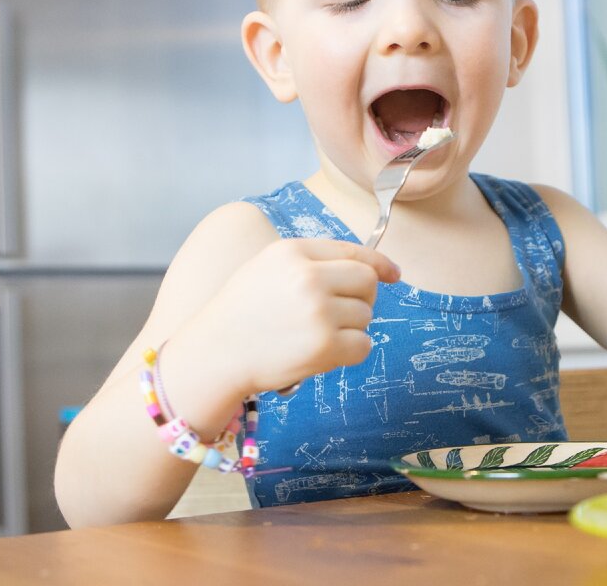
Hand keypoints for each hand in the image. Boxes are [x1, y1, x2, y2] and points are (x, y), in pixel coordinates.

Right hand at [193, 238, 399, 394]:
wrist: (213, 355)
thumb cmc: (241, 313)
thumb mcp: (268, 267)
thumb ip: (312, 261)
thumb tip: (373, 268)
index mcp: (292, 252)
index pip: (353, 251)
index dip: (379, 264)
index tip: (393, 274)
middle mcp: (307, 277)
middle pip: (368, 282)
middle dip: (362, 298)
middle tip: (339, 314)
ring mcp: (318, 312)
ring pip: (365, 316)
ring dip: (349, 329)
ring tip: (315, 335)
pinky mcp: (324, 346)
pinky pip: (363, 345)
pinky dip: (349, 353)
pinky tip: (322, 353)